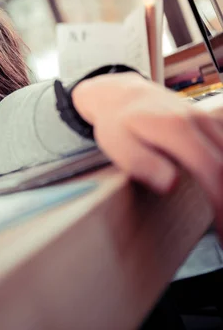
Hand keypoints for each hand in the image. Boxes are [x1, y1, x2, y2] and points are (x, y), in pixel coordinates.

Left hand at [72, 72, 222, 229]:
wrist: (121, 95)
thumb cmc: (117, 124)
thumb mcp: (118, 146)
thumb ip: (142, 164)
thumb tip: (170, 184)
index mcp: (176, 128)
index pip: (212, 170)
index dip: (222, 202)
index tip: (221, 232)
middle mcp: (198, 121)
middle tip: (221, 234)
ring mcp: (207, 119)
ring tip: (218, 218)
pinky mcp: (211, 123)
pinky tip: (218, 191)